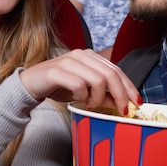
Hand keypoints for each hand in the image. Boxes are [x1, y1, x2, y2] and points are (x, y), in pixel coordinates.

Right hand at [19, 49, 140, 115]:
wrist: (30, 84)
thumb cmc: (58, 86)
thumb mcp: (84, 92)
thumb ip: (101, 94)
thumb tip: (122, 103)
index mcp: (90, 56)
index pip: (116, 69)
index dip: (129, 86)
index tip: (137, 102)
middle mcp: (81, 55)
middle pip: (110, 74)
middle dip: (119, 95)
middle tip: (121, 110)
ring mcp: (69, 61)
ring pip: (97, 79)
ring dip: (97, 98)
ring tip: (90, 105)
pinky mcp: (56, 71)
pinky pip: (78, 85)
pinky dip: (82, 96)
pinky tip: (77, 101)